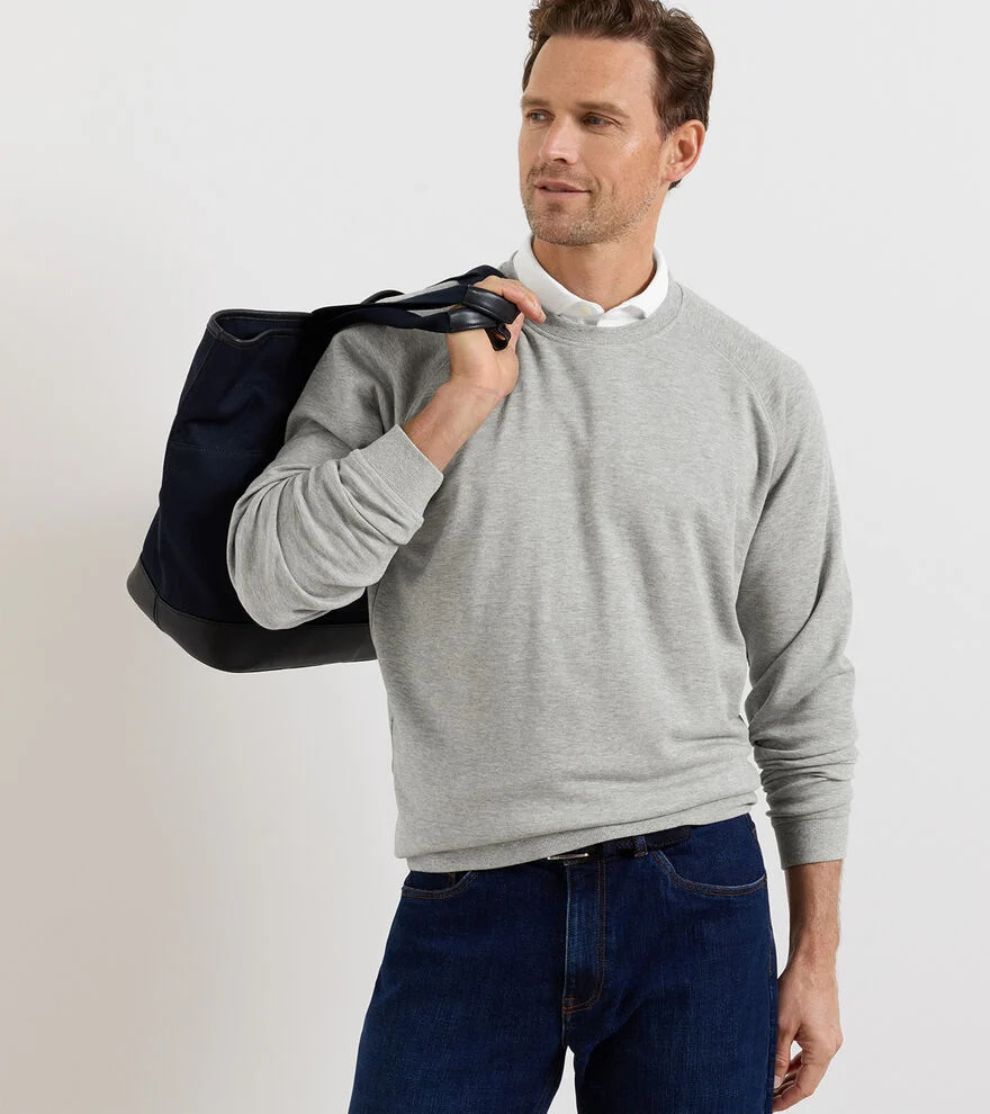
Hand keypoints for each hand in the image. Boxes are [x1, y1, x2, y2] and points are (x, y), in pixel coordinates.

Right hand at [445, 277, 544, 400]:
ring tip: (535, 310)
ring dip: (522, 294)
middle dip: (526, 296)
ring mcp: (466, 309)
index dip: (523, 301)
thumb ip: (512, 329)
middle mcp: (471, 313)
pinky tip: (526, 307)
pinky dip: (513, 293)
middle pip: (500, 288)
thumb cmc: (492, 379)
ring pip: (496, 284)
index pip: (502, 298)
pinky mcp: (464, 307)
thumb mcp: (509, 349)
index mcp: (480, 322)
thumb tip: (520, 314)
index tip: (539, 316)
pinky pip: (491, 286)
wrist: (482, 389)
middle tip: (539, 313)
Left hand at [772, 955, 844, 1109]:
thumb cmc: (798, 988)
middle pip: (810, 1078)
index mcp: (823, 1050)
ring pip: (811, 1064)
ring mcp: (831, 1035)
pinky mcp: (827, 1025)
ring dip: (793, 1074)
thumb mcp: (782, 1025)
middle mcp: (831, 1046)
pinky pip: (813, 1051)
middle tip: (768, 1097)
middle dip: (789, 1089)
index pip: (805, 1086)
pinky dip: (799, 1059)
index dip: (787, 1099)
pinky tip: (785, 1062)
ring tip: (773, 1083)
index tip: (770, 1106)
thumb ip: (777, 1056)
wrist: (813, 960)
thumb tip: (773, 1082)